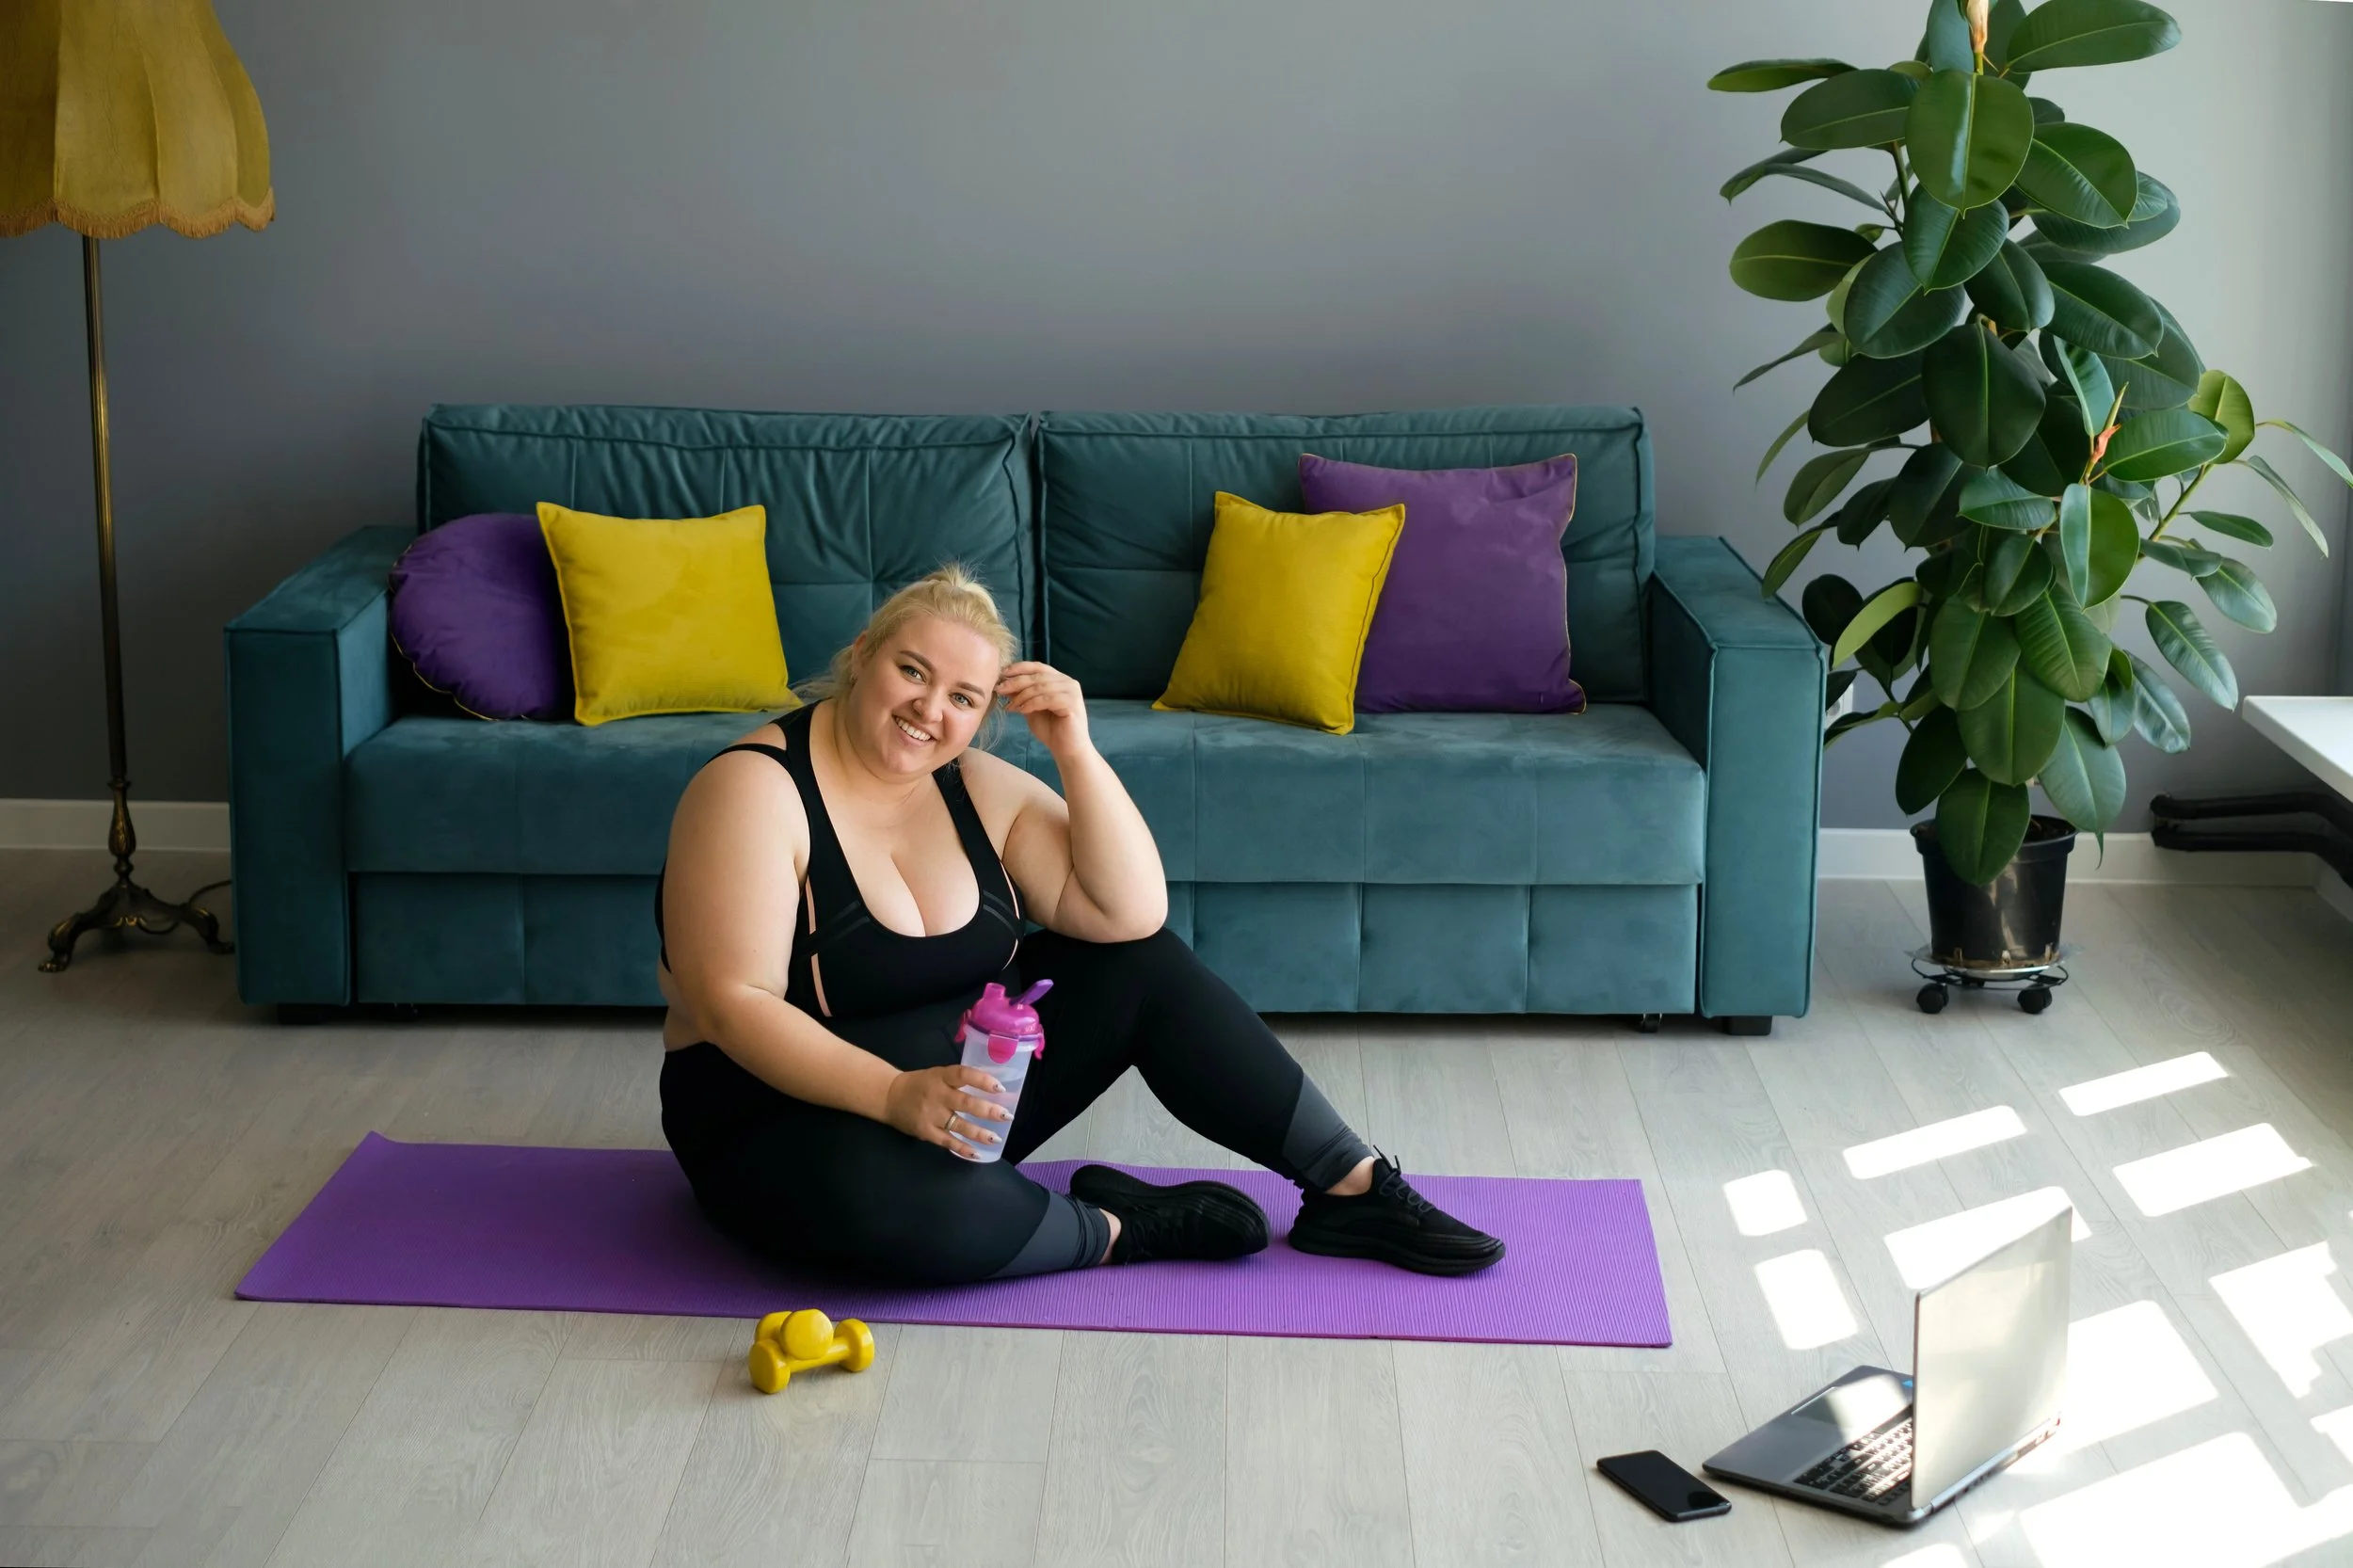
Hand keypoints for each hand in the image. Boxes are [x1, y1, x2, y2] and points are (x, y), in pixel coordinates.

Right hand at [884, 1064, 1011, 1159]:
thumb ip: (959, 1081)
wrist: (889, 1097)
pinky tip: (976, 1153)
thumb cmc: (920, 1084)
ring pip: (959, 1125)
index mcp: (941, 1076)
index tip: (1000, 1088)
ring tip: (996, 1138)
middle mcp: (937, 1095)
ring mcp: (931, 1115)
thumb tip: (992, 1089)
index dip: (982, 1080)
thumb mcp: (938, 1075)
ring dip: (979, 1133)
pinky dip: (962, 1148)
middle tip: (1006, 1115)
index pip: (964, 1075)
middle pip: (965, 1103)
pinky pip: (947, 1141)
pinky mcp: (926, 1131)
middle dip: (988, 1110)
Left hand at [996, 661, 1090, 758]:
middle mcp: (1068, 682)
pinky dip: (1032, 704)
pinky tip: (1022, 711)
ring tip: (1010, 706)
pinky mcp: (1072, 703)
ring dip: (1022, 696)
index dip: (1018, 668)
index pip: (1037, 667)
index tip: (1001, 674)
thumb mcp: (1031, 708)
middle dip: (1016, 682)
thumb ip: (1021, 695)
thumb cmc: (1051, 729)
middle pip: (1037, 676)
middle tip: (999, 689)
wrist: (1066, 749)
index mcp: (1059, 679)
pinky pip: (1047, 699)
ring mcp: (1072, 691)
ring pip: (1041, 687)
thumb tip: (1003, 683)